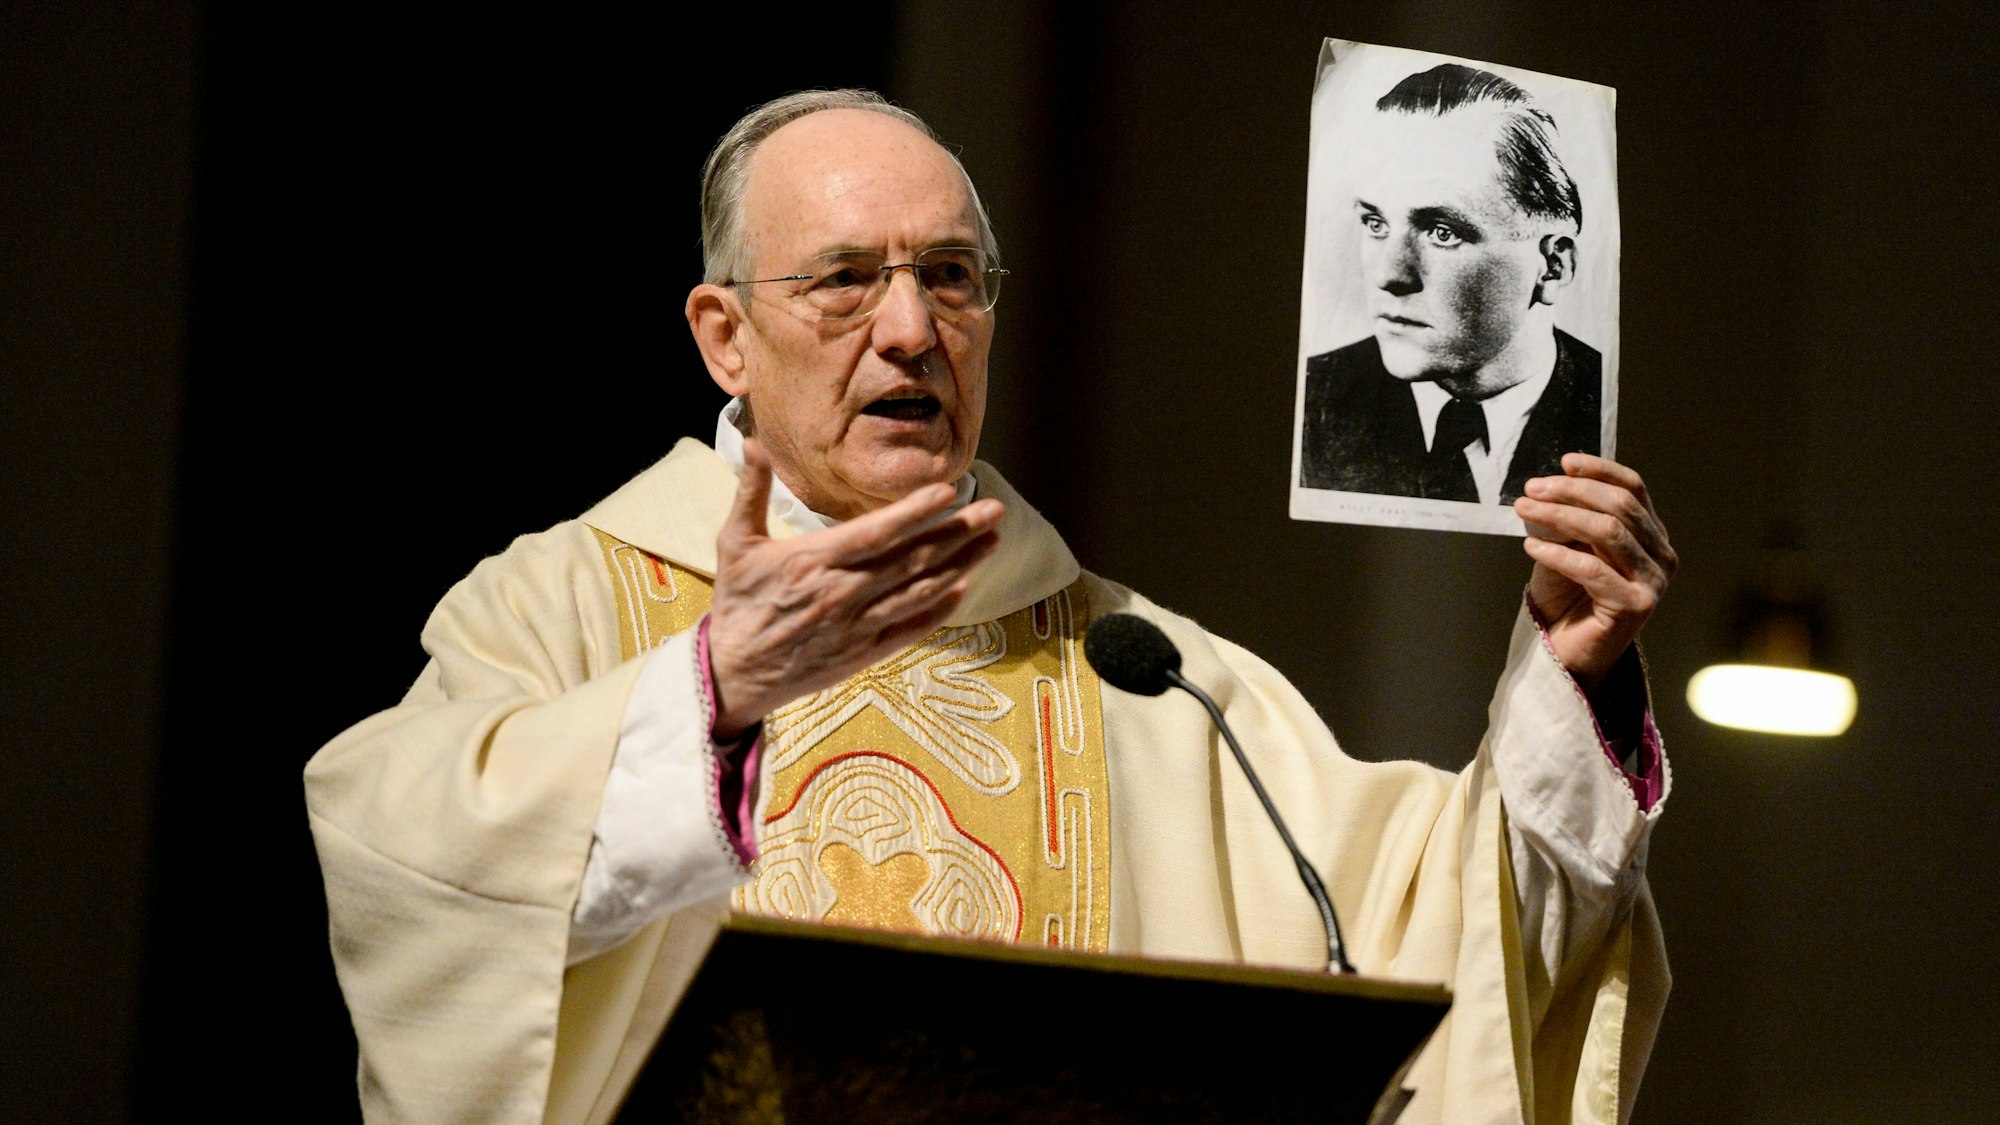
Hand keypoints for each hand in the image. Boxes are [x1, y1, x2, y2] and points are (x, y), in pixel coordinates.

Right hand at [705, 438, 1003, 738]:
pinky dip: (939, 611)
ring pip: (919, 592)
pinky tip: (963, 590)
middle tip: (996, 510)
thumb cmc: (737, 603)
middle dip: (958, 532)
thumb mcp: (735, 543)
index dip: (915, 513)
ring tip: (992, 542)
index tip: (949, 492)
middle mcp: (841, 594)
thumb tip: (755, 443)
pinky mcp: (863, 655)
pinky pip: (910, 630)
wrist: (731, 673)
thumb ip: (750, 491)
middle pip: (911, 559)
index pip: (876, 533)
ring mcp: (856, 627)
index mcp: (813, 561)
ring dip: (961, 566)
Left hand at [1512, 454, 1677, 692]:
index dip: (1600, 471)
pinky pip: (1592, 569)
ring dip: (1560, 515)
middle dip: (1571, 492)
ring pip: (1608, 532)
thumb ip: (1570, 519)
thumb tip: (1551, 486)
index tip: (1565, 462)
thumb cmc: (1567, 599)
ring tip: (1525, 510)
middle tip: (1531, 490)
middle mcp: (1661, 556)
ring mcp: (1652, 582)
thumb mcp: (1568, 547)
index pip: (1633, 489)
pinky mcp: (1635, 606)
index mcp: (1650, 535)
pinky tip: (1531, 546)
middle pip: (1620, 506)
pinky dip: (1558, 553)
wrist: (1566, 653)